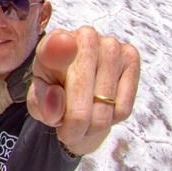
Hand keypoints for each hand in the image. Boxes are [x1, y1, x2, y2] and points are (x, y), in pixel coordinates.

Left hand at [28, 27, 139, 155]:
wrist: (80, 90)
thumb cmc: (54, 93)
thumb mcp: (39, 102)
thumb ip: (42, 104)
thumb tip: (56, 100)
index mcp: (51, 43)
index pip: (56, 46)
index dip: (59, 49)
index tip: (63, 44)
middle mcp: (84, 36)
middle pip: (82, 91)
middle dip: (74, 123)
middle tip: (66, 134)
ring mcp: (112, 45)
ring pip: (104, 105)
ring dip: (92, 126)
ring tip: (82, 125)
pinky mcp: (132, 58)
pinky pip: (123, 107)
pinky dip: (111, 119)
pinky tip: (102, 110)